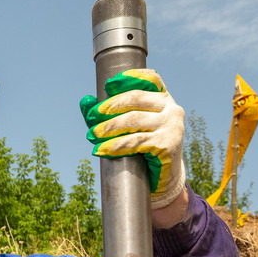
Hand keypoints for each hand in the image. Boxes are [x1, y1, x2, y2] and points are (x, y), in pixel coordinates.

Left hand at [79, 69, 185, 208]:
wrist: (163, 178)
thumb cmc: (142, 148)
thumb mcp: (126, 127)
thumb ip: (106, 113)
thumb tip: (84, 100)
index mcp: (163, 99)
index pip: (151, 79)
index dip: (129, 78)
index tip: (108, 85)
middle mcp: (171, 108)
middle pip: (136, 98)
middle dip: (110, 106)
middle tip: (92, 116)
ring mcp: (172, 126)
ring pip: (133, 120)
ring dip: (109, 128)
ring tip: (92, 135)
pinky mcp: (168, 145)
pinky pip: (136, 142)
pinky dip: (116, 146)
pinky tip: (102, 150)